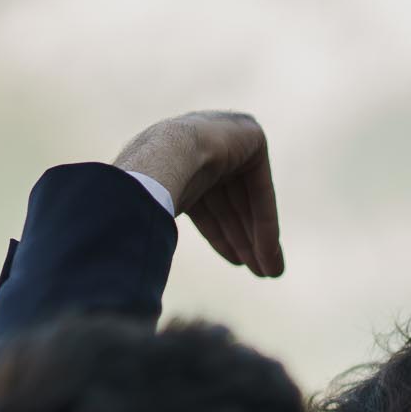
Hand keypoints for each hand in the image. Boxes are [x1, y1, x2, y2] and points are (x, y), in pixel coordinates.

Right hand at [114, 110, 283, 276]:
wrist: (164, 157)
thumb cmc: (147, 189)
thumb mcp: (155, 212)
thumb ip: (162, 221)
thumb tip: (141, 256)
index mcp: (177, 156)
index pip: (208, 202)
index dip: (222, 235)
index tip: (235, 262)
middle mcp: (205, 146)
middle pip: (232, 204)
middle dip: (246, 240)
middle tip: (261, 272)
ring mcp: (229, 140)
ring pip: (249, 201)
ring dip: (259, 238)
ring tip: (269, 272)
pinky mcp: (253, 138)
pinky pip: (263, 191)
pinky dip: (266, 225)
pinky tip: (268, 253)